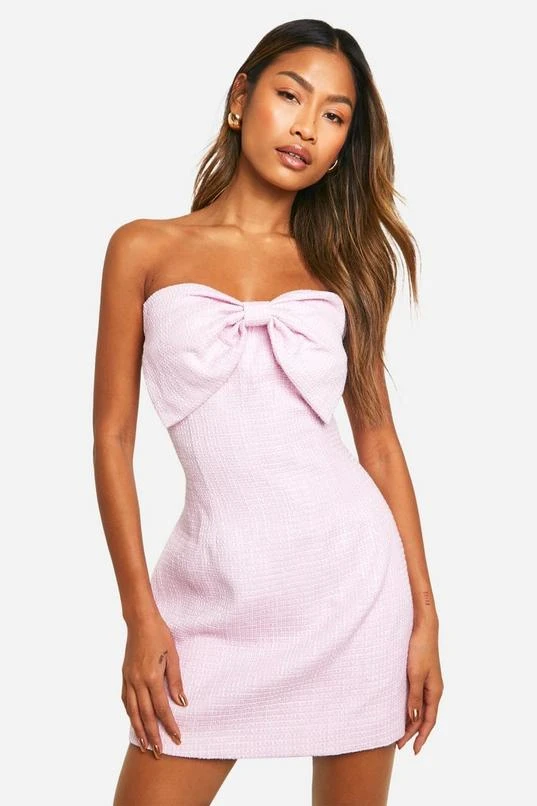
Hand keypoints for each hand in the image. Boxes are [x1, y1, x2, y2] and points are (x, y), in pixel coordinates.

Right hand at [121, 611, 187, 757]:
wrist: (140, 621)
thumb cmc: (160, 635)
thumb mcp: (173, 656)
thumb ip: (176, 680)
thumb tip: (181, 703)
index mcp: (152, 677)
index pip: (162, 709)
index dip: (169, 725)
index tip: (177, 738)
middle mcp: (138, 682)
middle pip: (146, 715)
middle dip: (153, 735)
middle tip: (159, 753)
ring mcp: (128, 679)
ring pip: (133, 712)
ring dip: (139, 730)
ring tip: (145, 746)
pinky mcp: (124, 676)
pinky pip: (126, 700)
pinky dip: (130, 714)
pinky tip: (134, 721)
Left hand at [397, 620, 443, 754]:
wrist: (422, 628)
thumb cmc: (420, 649)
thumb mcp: (415, 675)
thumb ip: (414, 697)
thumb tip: (413, 718)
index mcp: (435, 691)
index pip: (429, 720)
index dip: (422, 736)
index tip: (414, 750)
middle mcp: (433, 689)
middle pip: (423, 717)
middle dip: (413, 732)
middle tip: (399, 745)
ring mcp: (426, 682)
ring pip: (419, 708)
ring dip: (410, 721)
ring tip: (398, 733)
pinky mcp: (419, 674)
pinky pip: (415, 697)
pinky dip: (409, 707)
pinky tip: (400, 711)